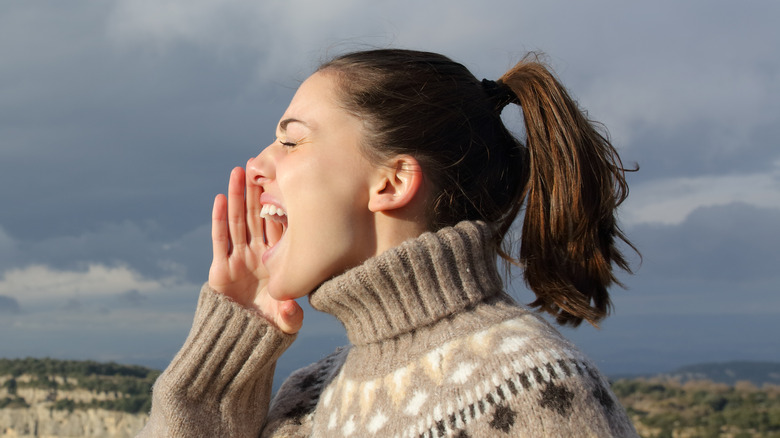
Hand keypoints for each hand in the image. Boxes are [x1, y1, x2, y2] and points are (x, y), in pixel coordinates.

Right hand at [208, 161, 302, 333]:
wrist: (243, 341)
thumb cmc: (270, 329)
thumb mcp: (286, 322)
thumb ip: (290, 315)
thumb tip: (290, 308)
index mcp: (277, 260)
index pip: (279, 225)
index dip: (279, 203)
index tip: (281, 179)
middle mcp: (258, 255)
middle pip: (256, 216)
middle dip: (256, 191)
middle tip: (257, 163)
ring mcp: (239, 260)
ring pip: (238, 221)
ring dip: (236, 197)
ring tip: (237, 172)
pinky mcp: (221, 268)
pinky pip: (220, 239)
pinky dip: (219, 219)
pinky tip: (219, 198)